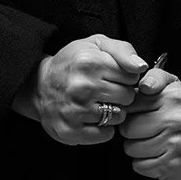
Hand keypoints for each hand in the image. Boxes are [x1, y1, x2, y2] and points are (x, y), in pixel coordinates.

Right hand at [32, 34, 146, 145]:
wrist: (39, 85)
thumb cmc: (73, 63)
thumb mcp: (96, 44)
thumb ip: (123, 50)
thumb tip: (141, 67)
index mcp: (89, 62)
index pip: (132, 76)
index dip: (126, 76)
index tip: (114, 75)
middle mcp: (81, 86)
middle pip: (128, 97)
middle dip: (121, 94)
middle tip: (106, 90)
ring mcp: (75, 111)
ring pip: (119, 117)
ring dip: (114, 112)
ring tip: (98, 102)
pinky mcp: (71, 131)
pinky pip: (106, 135)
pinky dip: (104, 128)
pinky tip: (92, 117)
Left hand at [119, 68, 180, 179]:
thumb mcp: (173, 88)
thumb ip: (155, 78)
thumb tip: (145, 85)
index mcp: (174, 97)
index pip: (130, 105)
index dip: (132, 111)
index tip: (143, 113)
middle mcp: (176, 119)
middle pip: (127, 129)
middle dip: (133, 132)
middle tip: (149, 130)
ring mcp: (175, 144)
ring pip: (131, 148)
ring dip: (138, 149)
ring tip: (155, 143)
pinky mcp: (172, 165)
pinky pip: (139, 166)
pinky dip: (145, 164)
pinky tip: (158, 156)